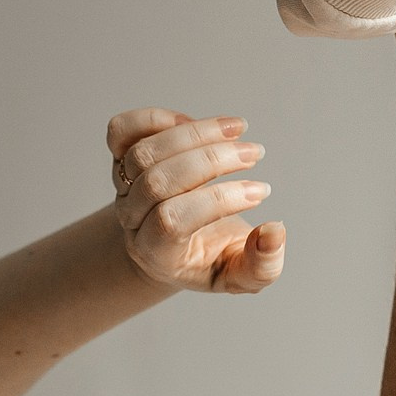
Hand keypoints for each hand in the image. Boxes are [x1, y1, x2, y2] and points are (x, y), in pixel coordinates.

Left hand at [106, 109, 285, 292]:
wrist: (172, 242)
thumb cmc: (209, 258)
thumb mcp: (239, 277)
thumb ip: (262, 267)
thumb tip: (275, 232)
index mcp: (156, 252)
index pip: (172, 221)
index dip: (216, 202)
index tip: (260, 191)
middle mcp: (132, 219)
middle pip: (157, 182)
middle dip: (211, 161)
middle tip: (254, 153)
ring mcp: (122, 186)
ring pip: (143, 153)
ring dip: (194, 133)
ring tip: (237, 129)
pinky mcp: (120, 157)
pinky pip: (122, 131)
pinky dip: (155, 119)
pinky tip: (192, 123)